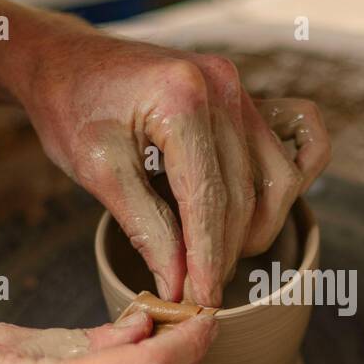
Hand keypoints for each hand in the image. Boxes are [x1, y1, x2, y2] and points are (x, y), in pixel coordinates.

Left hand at [10, 22, 330, 305]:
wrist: (69, 62)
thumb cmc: (73, 109)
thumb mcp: (97, 170)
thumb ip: (145, 226)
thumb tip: (179, 283)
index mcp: (182, 99)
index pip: (209, 199)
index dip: (206, 259)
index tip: (200, 301)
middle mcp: (223, 87)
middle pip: (245, 196)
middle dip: (224, 252)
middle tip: (196, 291)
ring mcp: (240, 89)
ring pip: (276, 181)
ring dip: (253, 228)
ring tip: (212, 255)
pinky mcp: (246, 97)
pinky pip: (294, 149)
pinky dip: (282, 186)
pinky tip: (255, 212)